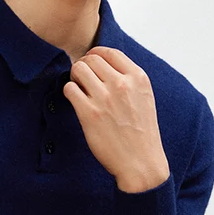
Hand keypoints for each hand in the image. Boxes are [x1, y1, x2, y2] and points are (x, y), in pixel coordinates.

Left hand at [63, 45, 169, 192]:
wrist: (141, 163)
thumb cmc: (142, 133)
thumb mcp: (144, 98)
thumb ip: (129, 80)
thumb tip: (105, 66)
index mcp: (138, 78)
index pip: (110, 51)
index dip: (95, 55)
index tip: (91, 64)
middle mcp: (122, 84)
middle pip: (91, 58)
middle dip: (84, 66)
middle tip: (82, 80)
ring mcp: (105, 98)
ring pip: (78, 69)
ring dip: (75, 77)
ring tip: (79, 90)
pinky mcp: (89, 114)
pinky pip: (69, 89)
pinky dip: (69, 92)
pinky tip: (76, 102)